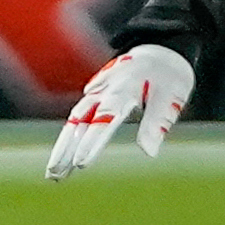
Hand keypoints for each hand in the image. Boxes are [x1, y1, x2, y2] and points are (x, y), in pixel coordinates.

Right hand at [44, 43, 194, 180]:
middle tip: (54, 175)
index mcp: (123, 92)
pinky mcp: (94, 94)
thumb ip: (157, 124)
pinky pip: (77, 116)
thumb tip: (149, 153)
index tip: (80, 164)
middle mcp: (104, 92)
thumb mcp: (170, 99)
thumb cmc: (168, 77)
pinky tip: (64, 151)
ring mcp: (96, 92)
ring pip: (74, 121)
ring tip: (54, 172)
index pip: (103, 121)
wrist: (159, 49)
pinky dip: (69, 135)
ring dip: (63, 146)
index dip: (91, 143)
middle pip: (78, 124)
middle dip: (65, 150)